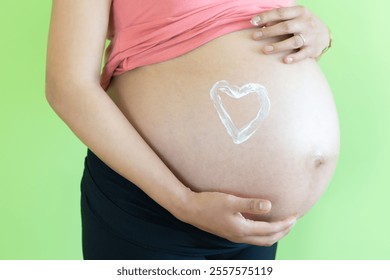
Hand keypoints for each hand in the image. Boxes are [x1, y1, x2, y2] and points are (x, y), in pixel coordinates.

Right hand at [178, 191, 296, 245]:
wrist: (189, 210)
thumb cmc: (208, 203)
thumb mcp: (230, 201)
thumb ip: (250, 204)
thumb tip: (270, 205)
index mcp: (242, 229)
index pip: (271, 230)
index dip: (285, 224)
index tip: (295, 216)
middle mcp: (240, 236)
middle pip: (269, 239)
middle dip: (283, 231)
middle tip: (293, 221)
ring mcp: (234, 236)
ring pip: (261, 240)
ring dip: (274, 234)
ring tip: (282, 224)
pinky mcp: (229, 233)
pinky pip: (253, 237)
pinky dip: (263, 233)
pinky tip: (262, 223)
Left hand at [250, 5, 330, 63]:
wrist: (324, 35)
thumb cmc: (302, 25)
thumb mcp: (294, 17)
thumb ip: (280, 19)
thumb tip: (263, 24)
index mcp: (300, 12)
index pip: (281, 13)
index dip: (266, 17)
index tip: (253, 22)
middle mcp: (306, 23)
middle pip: (286, 27)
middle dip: (269, 32)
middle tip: (255, 36)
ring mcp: (310, 37)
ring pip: (293, 41)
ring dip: (278, 46)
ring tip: (265, 50)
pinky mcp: (312, 49)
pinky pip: (303, 54)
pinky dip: (294, 58)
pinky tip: (285, 60)